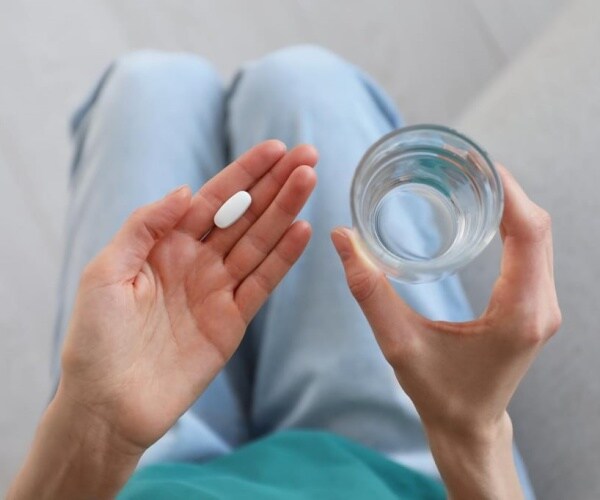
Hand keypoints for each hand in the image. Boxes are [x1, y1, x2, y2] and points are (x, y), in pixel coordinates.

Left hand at [58, 140, 317, 453]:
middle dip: (275, 185)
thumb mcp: (106, 272)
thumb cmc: (95, 339)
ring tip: (311, 181)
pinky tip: (302, 231)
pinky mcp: (233, 321)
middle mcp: (197, 262)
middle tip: (308, 156)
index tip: (275, 148)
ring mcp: (217, 291)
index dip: (245, 173)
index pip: (213, 199)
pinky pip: (263, 283)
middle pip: (245, 215)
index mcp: (166, 245)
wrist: (108, 404)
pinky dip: (284, 259)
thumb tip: (185, 191)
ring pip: (259, 243)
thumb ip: (145, 227)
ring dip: (286, 212)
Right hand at [331, 165, 560, 497]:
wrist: (468, 426)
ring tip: (473, 182)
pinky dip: (513, 226)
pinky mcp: (534, 307)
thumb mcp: (398, 343)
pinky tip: (485, 216)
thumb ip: (368, 290)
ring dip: (511, 206)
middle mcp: (541, 306)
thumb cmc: (438, 392)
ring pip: (539, 239)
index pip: (528, 233)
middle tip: (467, 165)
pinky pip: (533, 254)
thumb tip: (343, 237)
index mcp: (518, 313)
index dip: (508, 192)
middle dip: (506, 190)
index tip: (479, 163)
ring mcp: (542, 307)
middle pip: (538, 229)